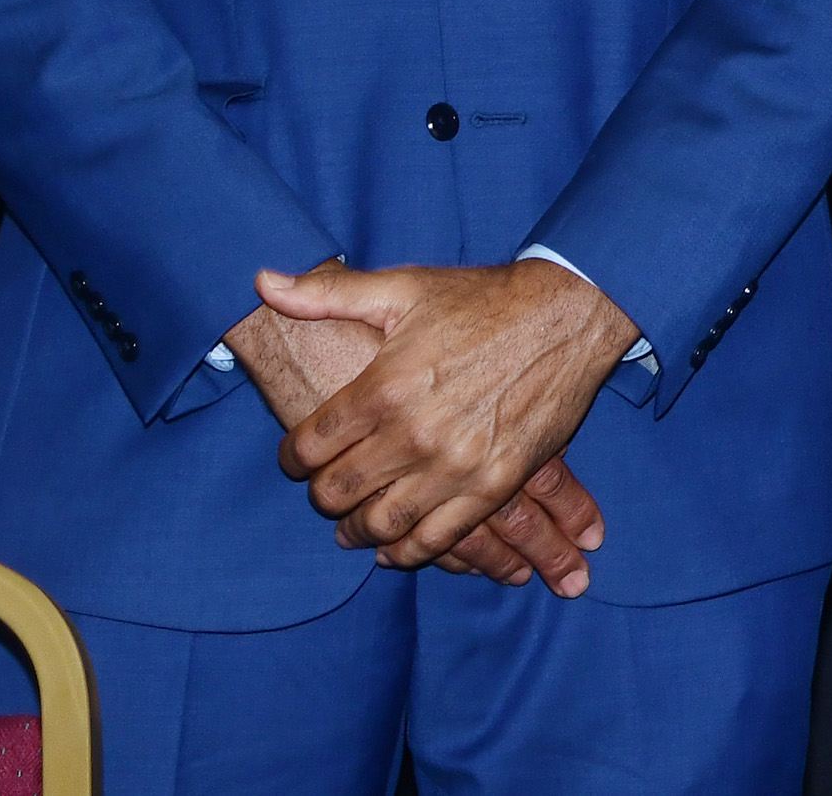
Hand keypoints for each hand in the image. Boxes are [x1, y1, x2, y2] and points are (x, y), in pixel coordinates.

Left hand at [260, 259, 638, 595]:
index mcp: (383, 386)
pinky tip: (395, 547)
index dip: (292, 458)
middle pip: (338, 491)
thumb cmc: (484, 299)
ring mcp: (456, 464)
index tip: (296, 459)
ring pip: (382, 522)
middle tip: (324, 491)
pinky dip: (409, 551)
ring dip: (358, 531)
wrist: (569, 314)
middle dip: (321, 496)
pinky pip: (438, 537)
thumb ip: (327, 293)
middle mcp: (413, 433)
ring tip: (352, 528)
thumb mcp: (403, 287)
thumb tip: (261, 281)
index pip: (310, 446)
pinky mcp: (496, 482)